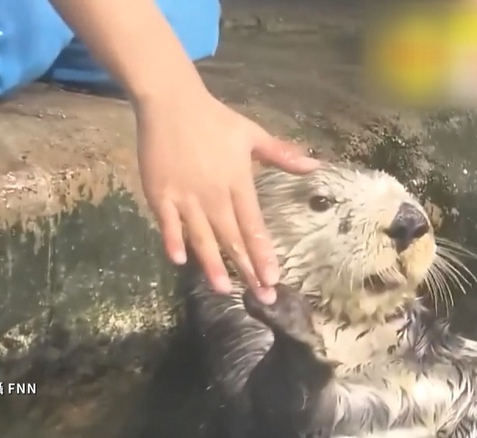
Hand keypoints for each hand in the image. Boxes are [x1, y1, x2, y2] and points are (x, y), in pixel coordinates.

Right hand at [135, 89, 320, 303]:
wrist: (170, 102)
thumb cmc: (214, 120)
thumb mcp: (252, 134)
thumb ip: (282, 155)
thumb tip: (316, 166)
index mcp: (237, 182)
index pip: (253, 225)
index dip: (263, 253)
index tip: (274, 278)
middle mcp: (213, 194)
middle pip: (231, 238)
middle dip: (247, 269)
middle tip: (260, 297)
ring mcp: (185, 195)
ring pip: (201, 236)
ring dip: (213, 264)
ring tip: (225, 289)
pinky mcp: (160, 194)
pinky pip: (168, 223)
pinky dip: (173, 240)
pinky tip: (180, 260)